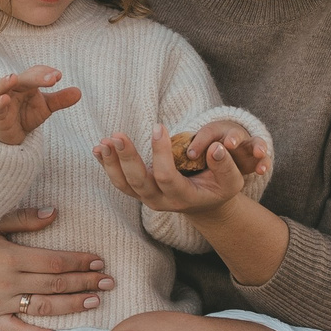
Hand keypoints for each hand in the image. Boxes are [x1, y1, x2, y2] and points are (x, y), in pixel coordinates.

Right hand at [0, 67, 79, 145]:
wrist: (11, 133)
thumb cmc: (26, 114)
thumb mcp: (46, 107)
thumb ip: (60, 100)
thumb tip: (78, 92)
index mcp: (27, 84)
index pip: (36, 72)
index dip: (46, 72)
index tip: (58, 76)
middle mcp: (14, 88)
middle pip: (23, 78)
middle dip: (36, 77)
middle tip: (52, 79)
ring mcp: (4, 100)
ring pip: (2, 87)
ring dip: (7, 81)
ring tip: (14, 77)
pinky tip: (4, 99)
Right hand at [0, 209, 112, 330]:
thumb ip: (24, 219)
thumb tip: (55, 214)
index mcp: (9, 256)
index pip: (55, 263)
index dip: (81, 262)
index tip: (100, 260)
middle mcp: (6, 282)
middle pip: (55, 285)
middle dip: (86, 282)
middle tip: (110, 281)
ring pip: (43, 307)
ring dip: (72, 305)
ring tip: (96, 301)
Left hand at [96, 123, 258, 215]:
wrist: (206, 203)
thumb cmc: (219, 187)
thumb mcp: (231, 180)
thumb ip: (225, 165)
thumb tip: (215, 147)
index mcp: (182, 197)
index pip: (166, 176)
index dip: (160, 153)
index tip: (159, 126)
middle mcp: (160, 201)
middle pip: (138, 182)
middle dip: (127, 158)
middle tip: (117, 135)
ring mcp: (147, 198)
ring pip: (123, 185)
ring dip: (111, 163)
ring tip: (103, 142)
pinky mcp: (139, 192)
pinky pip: (119, 181)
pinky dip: (107, 166)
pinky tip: (99, 148)